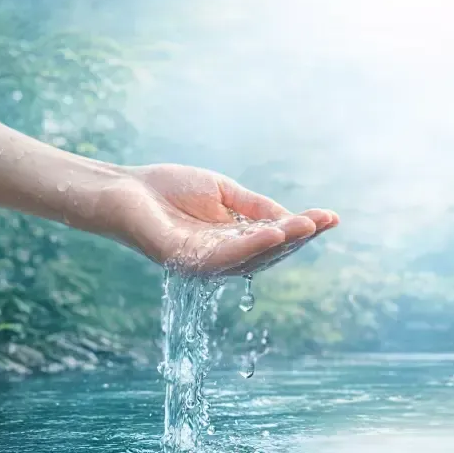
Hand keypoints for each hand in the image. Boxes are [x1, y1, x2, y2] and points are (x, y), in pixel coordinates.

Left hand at [101, 164, 338, 275]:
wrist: (123, 189)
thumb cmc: (167, 189)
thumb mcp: (223, 192)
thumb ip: (255, 206)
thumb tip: (291, 218)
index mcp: (234, 241)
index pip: (276, 237)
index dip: (303, 228)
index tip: (330, 217)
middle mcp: (224, 258)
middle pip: (271, 251)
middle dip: (300, 236)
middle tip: (325, 221)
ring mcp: (206, 263)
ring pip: (254, 256)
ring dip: (283, 241)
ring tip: (307, 225)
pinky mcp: (187, 261)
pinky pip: (226, 256)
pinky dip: (252, 245)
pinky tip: (274, 232)